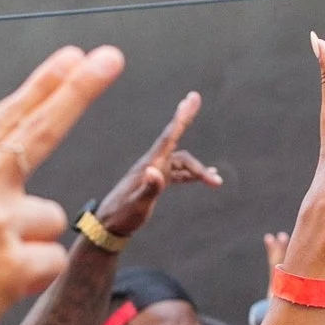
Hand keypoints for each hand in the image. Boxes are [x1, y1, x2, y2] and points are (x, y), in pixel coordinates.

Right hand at [0, 46, 124, 324]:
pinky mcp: (14, 265)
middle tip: (112, 56)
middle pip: (42, 131)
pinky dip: (32, 275)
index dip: (46, 84)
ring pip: (49, 217)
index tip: (77, 56)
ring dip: (29, 240)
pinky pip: (51, 259)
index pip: (8, 116)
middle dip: (80, 90)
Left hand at [88, 92, 221, 240]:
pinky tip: (206, 180)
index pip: (169, 137)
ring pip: (181, 162)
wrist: (108, 225)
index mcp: (149, 165)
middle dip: (186, 120)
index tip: (190, 98)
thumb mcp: (137, 205)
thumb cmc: (122, 216)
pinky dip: (193, 175)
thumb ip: (148, 188)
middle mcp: (152, 164)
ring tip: (216, 182)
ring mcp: (154, 172)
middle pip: (177, 143)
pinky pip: (178, 173)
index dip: (181, 117)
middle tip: (195, 98)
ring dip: (199, 169)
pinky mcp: (156, 181)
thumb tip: (155, 170)